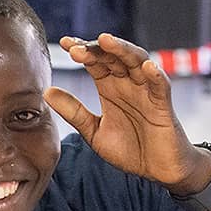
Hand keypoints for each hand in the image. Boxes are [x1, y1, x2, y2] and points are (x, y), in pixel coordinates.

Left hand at [44, 34, 210, 193]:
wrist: (156, 169)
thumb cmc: (128, 148)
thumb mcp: (93, 131)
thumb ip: (74, 112)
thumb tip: (47, 92)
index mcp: (110, 88)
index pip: (95, 63)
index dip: (82, 51)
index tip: (65, 44)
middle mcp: (128, 84)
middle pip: (113, 57)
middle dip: (95, 50)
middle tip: (75, 48)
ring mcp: (147, 92)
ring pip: (137, 62)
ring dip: (122, 50)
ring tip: (106, 41)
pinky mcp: (163, 105)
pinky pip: (161, 86)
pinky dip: (156, 75)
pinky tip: (146, 67)